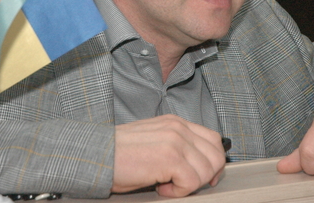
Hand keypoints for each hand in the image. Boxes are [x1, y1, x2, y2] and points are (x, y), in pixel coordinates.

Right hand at [112, 114, 226, 196]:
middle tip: (186, 185)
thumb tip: (198, 166)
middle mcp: (178, 128)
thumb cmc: (118, 154)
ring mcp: (175, 141)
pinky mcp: (170, 157)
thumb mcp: (154, 142)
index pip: (213, 139)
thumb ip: (177, 146)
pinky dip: (179, 191)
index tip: (205, 177)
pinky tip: (161, 187)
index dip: (214, 162)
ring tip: (167, 185)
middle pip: (216, 155)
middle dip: (208, 176)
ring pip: (207, 170)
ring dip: (190, 185)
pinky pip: (192, 182)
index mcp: (176, 123)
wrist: (96, 155)